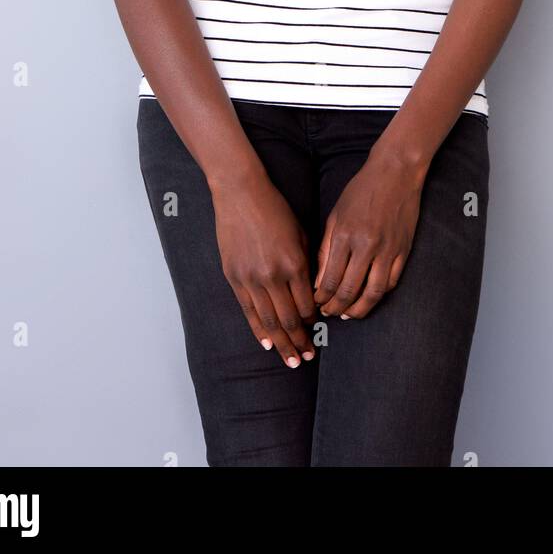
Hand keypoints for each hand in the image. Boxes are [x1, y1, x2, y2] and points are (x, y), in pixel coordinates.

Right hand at [210, 171, 318, 368]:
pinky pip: (248, 311)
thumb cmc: (275, 209)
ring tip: (291, 360)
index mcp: (295, 263)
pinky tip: (267, 344)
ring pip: (269, 321)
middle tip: (307, 357)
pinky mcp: (234, 277)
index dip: (313, 321)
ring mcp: (252, 278)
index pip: (307, 304)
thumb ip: (307, 263)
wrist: (241, 193)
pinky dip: (259, 330)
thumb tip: (313, 291)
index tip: (318, 329)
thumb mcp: (300, 233)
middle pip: (289, 319)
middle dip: (299, 341)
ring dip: (281, 344)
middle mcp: (274, 275)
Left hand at [313, 150, 424, 319]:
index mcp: (345, 235)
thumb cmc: (362, 190)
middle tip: (329, 314)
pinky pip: (391, 282)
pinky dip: (379, 295)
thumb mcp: (336, 214)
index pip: (330, 279)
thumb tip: (320, 281)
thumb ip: (326, 249)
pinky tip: (369, 299)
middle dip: (336, 308)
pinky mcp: (403, 251)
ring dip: (359, 310)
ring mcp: (388, 250)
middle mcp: (366, 246)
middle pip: (349, 290)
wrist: (396, 173)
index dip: (322, 298)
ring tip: (348, 314)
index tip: (316, 304)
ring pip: (373, 293)